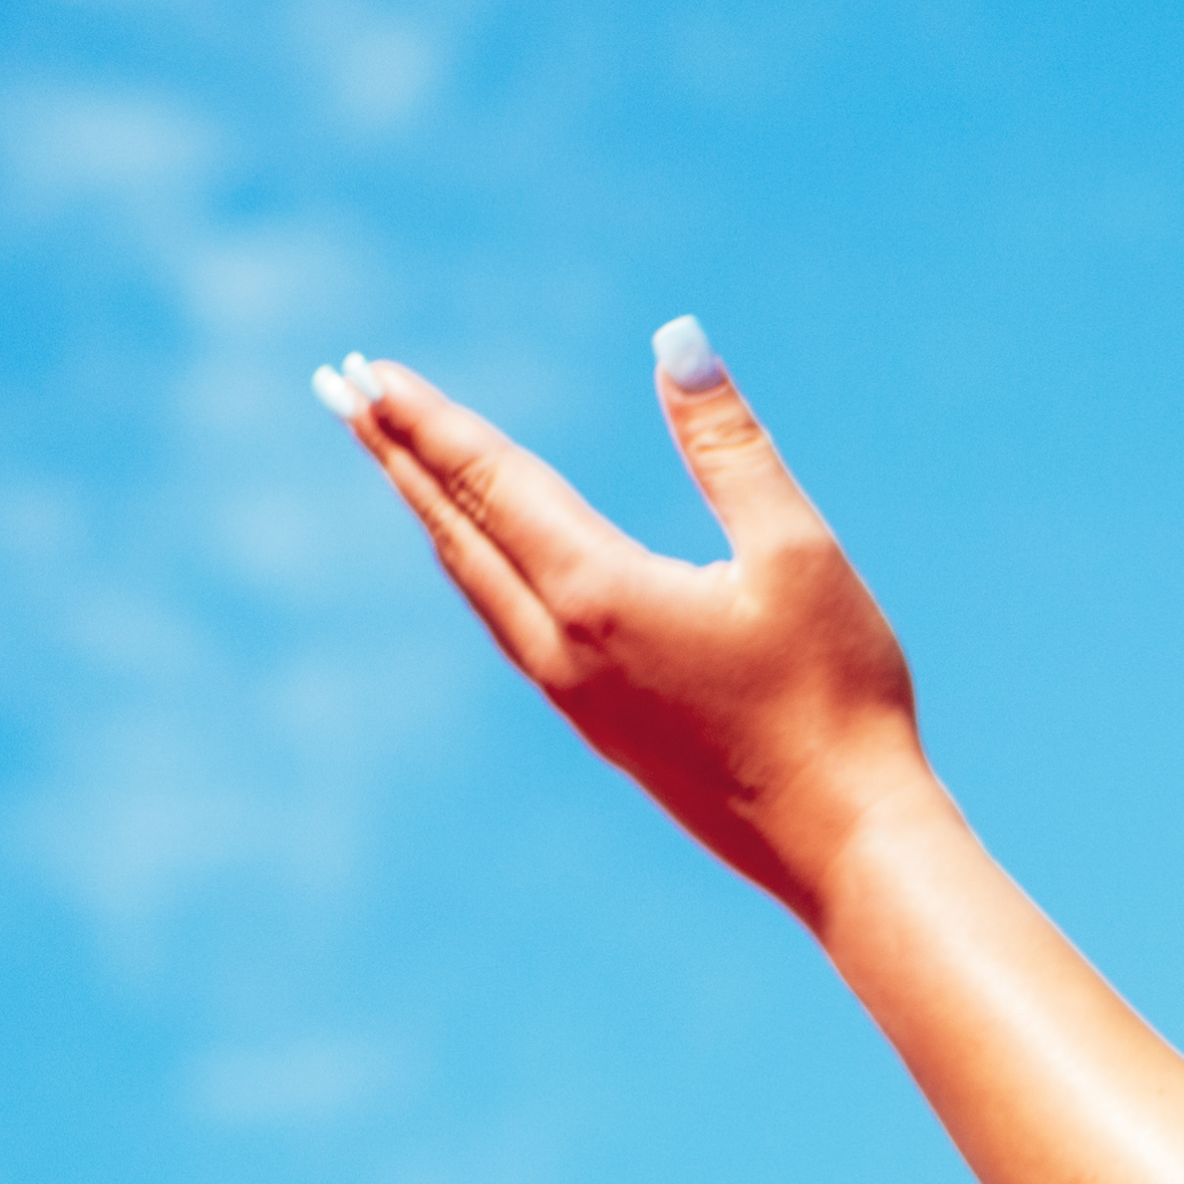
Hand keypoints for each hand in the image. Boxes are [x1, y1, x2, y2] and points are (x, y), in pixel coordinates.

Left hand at [331, 321, 933, 917]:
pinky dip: (474, 569)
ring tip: (396, 462)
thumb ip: (730, 445)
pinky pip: (508, 627)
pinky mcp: (601, 728)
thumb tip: (676, 339)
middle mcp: (564, 648)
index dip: (428, 421)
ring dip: (432, 512)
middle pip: (458, 530)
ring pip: (475, 585)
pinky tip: (483, 563)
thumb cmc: (837, 697)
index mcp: (600, 595)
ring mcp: (575, 696)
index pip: (492, 483)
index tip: (367, 369)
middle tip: (338, 390)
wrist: (845, 844)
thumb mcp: (797, 553)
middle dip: (399, 455)